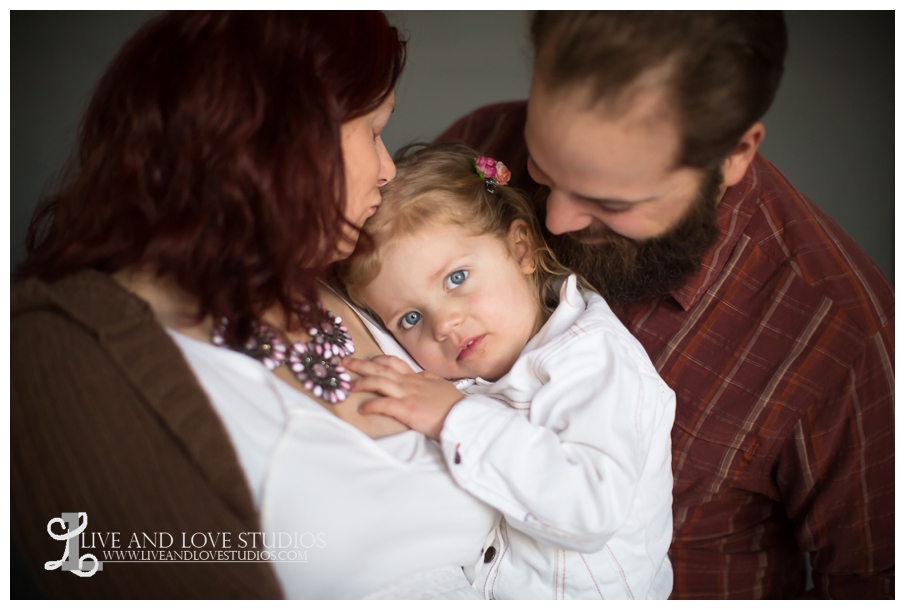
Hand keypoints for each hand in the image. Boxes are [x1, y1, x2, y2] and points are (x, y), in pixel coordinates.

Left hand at [343, 355, 463, 439]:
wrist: (463, 416)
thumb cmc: (454, 404)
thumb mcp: (441, 386)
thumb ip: (428, 379)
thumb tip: (420, 375)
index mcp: (417, 377)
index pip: (393, 363)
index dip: (377, 360)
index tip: (366, 360)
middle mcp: (410, 382)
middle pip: (381, 369)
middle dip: (360, 365)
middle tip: (345, 363)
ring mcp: (408, 394)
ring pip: (379, 382)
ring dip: (361, 382)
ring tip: (348, 386)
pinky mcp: (407, 409)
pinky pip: (384, 404)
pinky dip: (371, 405)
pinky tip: (362, 409)